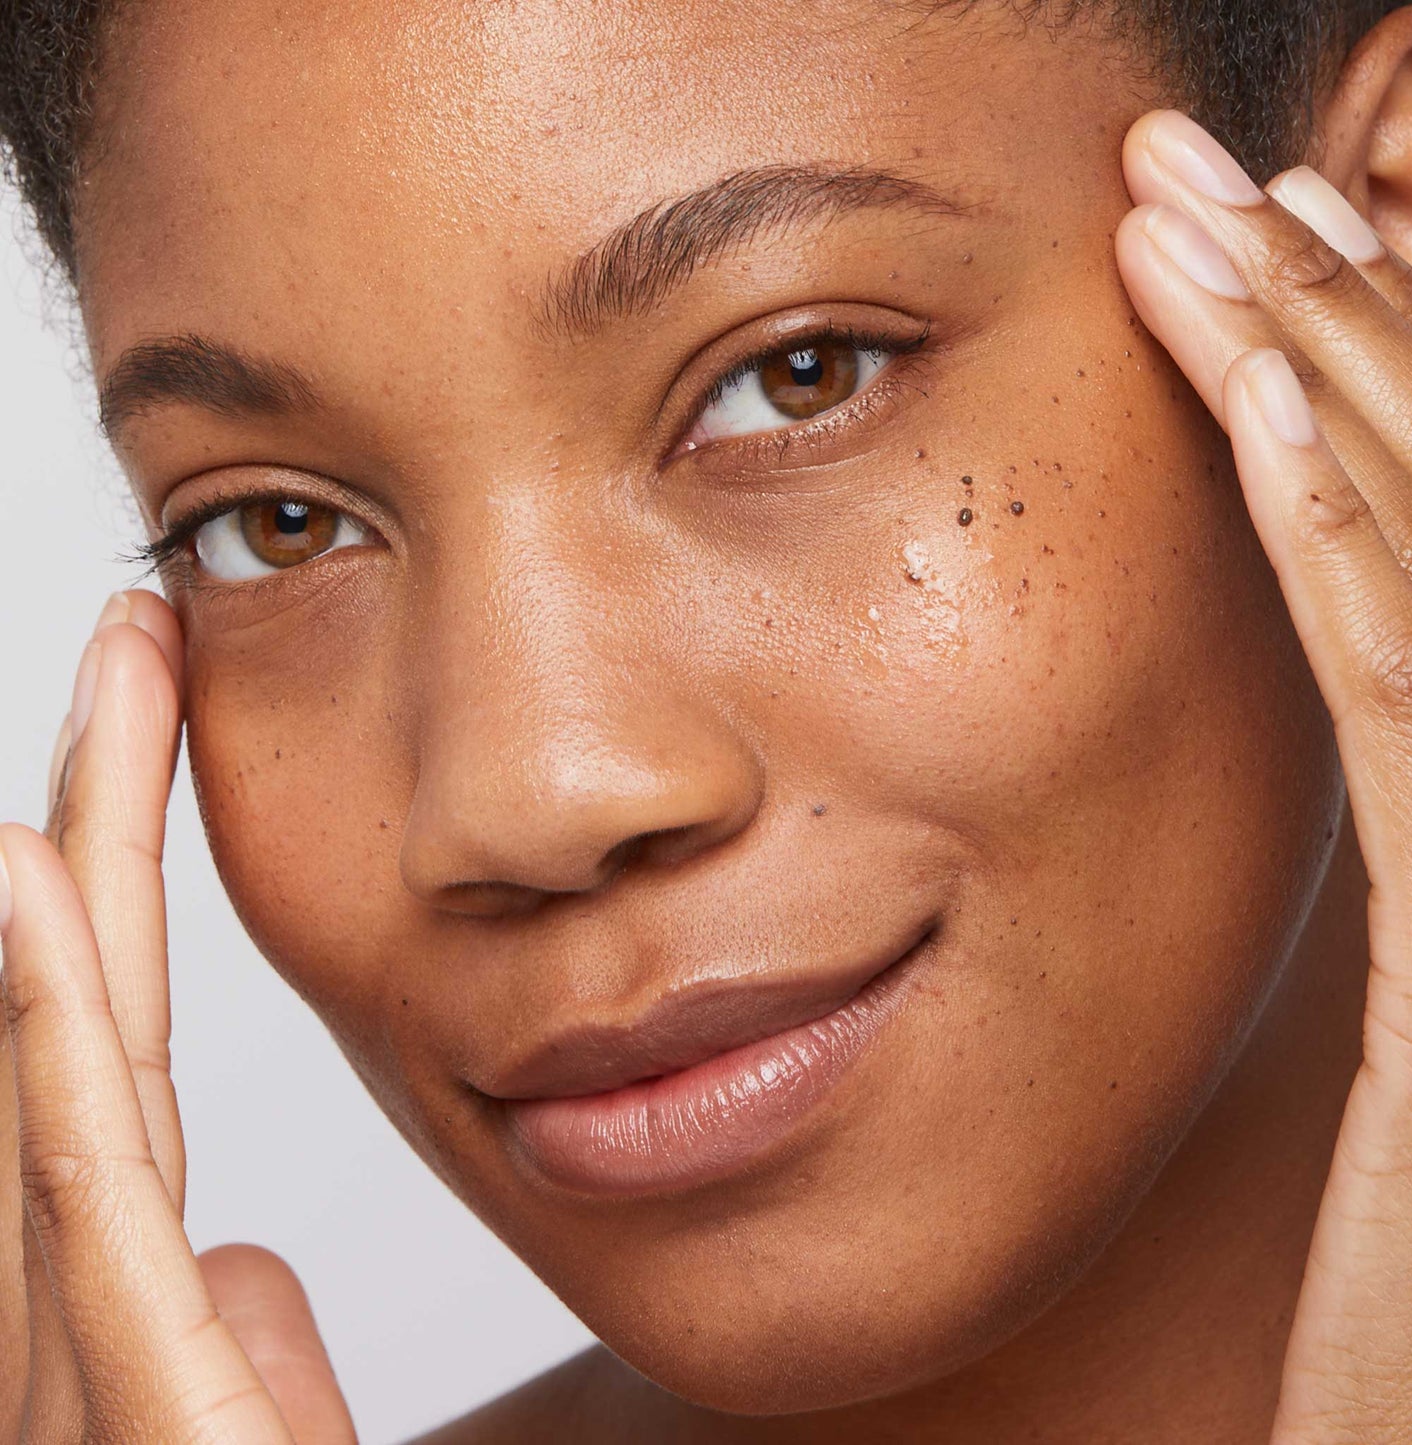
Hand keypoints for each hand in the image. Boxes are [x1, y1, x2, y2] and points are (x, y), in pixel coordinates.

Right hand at [0, 593, 354, 1442]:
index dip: (119, 892)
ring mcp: (69, 1365)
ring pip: (57, 1082)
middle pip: (85, 1021)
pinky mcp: (126, 1409)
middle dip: (96, 825)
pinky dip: (42, 1046)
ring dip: (48, 893)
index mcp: (118, 1310)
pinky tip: (13, 895)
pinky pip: (83, 1202)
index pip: (125, 1054)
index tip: (151, 730)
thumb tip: (251, 1242)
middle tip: (135, 642)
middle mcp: (69, 1315)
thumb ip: (231, 1352)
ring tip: (80, 711)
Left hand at [1116, 109, 1411, 1440]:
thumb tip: (1362, 675)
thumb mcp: (1399, 1041)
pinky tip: (1251, 396)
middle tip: (1225, 173)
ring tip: (1231, 216)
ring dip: (1338, 363)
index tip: (1277, 243)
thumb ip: (1401, 835)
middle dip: (1353, 306)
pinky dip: (1342, 527)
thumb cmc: (1406, 1316)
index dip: (1391, 358)